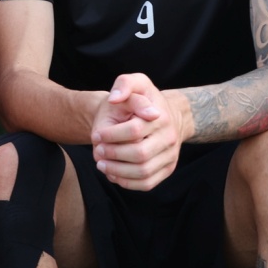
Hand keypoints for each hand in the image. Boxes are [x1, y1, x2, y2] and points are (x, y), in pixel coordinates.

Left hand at [89, 72, 183, 190]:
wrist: (168, 116)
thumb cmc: (145, 100)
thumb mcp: (137, 83)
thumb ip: (124, 84)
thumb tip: (114, 98)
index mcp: (161, 117)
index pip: (134, 130)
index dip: (111, 135)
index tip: (97, 135)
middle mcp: (170, 138)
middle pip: (140, 154)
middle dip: (113, 154)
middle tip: (98, 150)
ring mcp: (171, 156)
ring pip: (143, 172)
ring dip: (118, 171)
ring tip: (102, 164)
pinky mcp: (167, 169)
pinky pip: (147, 183)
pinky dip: (127, 182)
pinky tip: (114, 173)